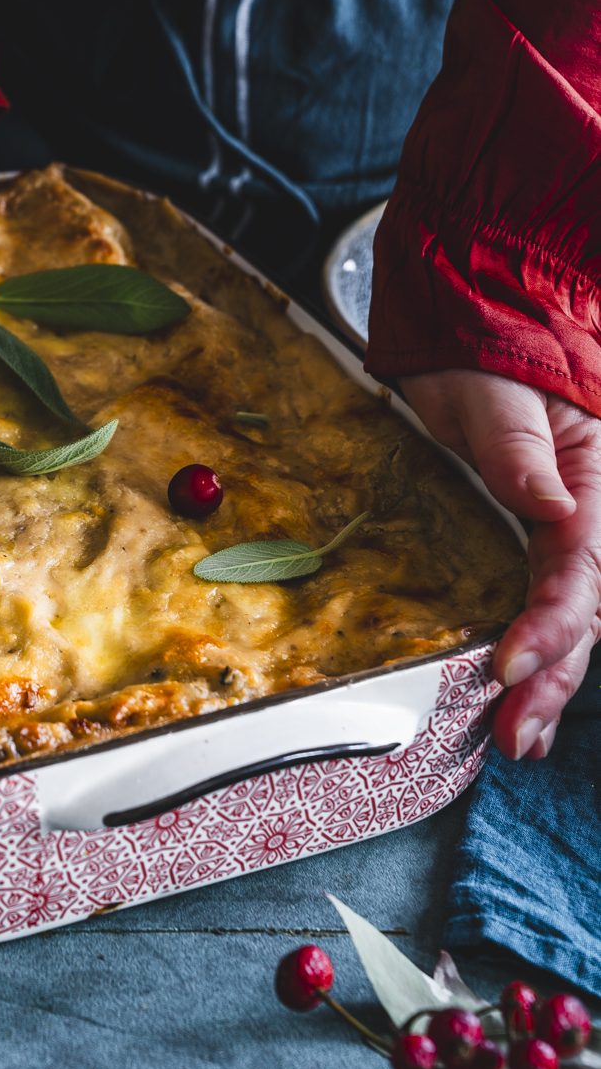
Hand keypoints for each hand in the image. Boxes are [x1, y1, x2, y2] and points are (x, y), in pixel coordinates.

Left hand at [400, 368, 599, 759]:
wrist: (478, 329)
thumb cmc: (482, 352)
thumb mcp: (489, 389)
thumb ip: (515, 447)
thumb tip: (548, 505)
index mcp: (592, 479)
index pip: (581, 568)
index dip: (552, 623)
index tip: (510, 664)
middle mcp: (591, 514)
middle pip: (586, 610)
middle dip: (554, 677)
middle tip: (515, 734)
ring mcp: (572, 531)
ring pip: (577, 619)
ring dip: (552, 681)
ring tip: (520, 739)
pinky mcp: (544, 541)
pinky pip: (556, 604)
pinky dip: (546, 657)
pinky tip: (529, 703)